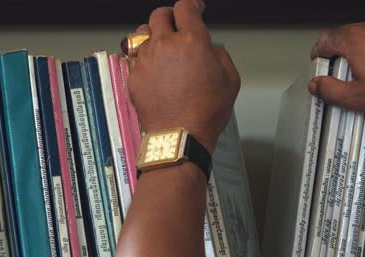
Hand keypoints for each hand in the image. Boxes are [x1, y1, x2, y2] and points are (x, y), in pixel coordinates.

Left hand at [128, 0, 239, 151]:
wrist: (179, 136)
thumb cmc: (205, 112)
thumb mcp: (230, 80)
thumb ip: (219, 55)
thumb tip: (209, 48)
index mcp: (191, 41)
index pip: (185, 7)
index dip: (192, 5)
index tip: (195, 8)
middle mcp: (165, 45)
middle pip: (159, 15)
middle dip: (170, 17)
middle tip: (176, 25)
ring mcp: (146, 60)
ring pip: (142, 34)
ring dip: (153, 35)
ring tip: (161, 47)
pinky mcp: (134, 76)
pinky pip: (135, 57)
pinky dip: (144, 58)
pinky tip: (153, 69)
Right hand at [309, 18, 364, 115]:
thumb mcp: (355, 98)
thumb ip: (328, 90)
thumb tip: (315, 85)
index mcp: (353, 40)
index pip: (324, 40)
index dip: (318, 54)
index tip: (319, 64)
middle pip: (344, 36)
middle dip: (338, 52)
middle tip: (340, 72)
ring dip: (360, 49)